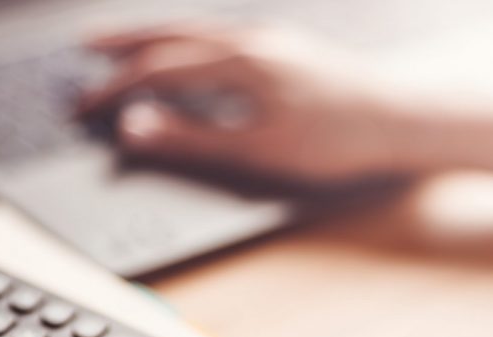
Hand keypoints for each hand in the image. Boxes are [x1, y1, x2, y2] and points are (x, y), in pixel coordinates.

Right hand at [80, 24, 415, 182]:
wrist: (408, 121)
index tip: (84, 106)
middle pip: (173, 34)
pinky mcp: (289, 50)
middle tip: (86, 45)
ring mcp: (273, 40)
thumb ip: (190, 139)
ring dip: (157, 36)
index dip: (115, 89)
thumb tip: (136, 127)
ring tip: (127, 43)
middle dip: (125, 41)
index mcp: (240, 61)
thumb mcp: (256, 150)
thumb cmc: (341, 140)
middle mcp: (253, 40)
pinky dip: (191, 41)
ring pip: (199, 30)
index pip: (158, 70)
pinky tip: (192, 54)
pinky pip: (223, 36)